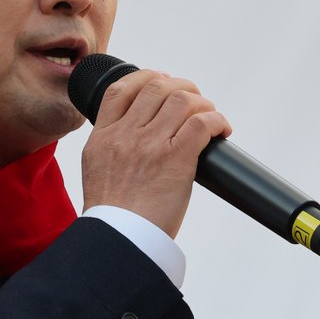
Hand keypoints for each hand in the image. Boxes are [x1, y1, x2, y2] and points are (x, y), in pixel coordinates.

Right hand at [80, 70, 231, 238]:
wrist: (119, 241)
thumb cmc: (114, 216)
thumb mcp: (97, 171)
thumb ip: (112, 149)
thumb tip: (137, 138)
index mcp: (103, 137)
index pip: (120, 89)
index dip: (145, 77)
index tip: (162, 83)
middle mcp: (125, 135)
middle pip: (156, 87)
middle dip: (181, 87)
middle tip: (194, 100)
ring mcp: (151, 145)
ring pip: (182, 100)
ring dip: (202, 103)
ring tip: (210, 116)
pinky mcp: (177, 159)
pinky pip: (202, 123)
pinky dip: (217, 121)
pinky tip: (221, 131)